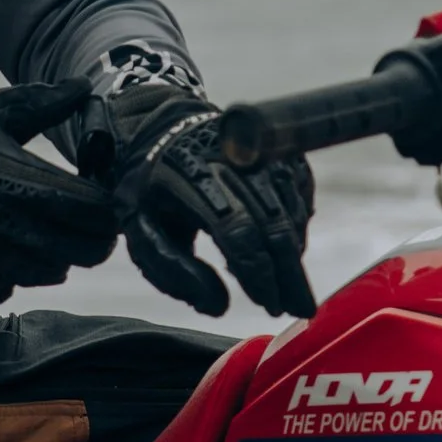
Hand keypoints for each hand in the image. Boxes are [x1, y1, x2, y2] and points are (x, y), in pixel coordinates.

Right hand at [0, 81, 118, 305]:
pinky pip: (14, 288)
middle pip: (89, 251)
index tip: (102, 196)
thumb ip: (41, 105)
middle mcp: (17, 230)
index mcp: (27, 185)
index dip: (109, 207)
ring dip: (54, 253)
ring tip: (35, 227)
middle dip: (93, 236)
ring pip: (55, 272)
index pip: (99, 213)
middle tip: (80, 219)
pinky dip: (15, 272)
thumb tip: (83, 88)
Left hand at [92, 85, 316, 318]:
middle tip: (296, 309)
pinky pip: (300, 192)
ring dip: (294, 255)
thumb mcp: (141, 229)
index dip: (257, 272)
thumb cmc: (151, 191)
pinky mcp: (277, 147)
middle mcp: (230, 158)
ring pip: (292, 209)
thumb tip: (218, 306)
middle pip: (273, 223)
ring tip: (288, 288)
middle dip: (288, 274)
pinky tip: (287, 249)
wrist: (163, 131)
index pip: (236, 230)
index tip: (268, 304)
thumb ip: (171, 270)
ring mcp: (259, 149)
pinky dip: (299, 224)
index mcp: (189, 177)